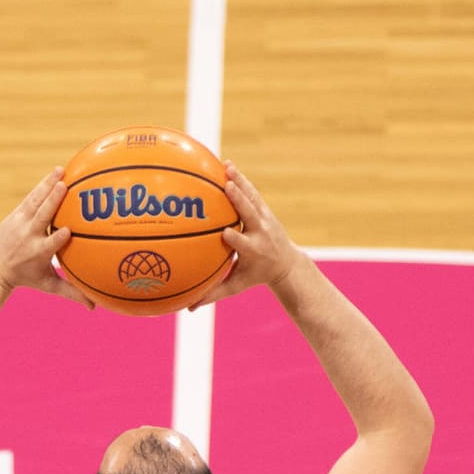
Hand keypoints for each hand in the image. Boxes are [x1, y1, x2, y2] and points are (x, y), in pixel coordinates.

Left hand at [0, 168, 92, 308]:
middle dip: (51, 202)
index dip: (58, 237)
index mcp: (38, 253)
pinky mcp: (15, 215)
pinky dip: (42, 186)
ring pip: (35, 202)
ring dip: (47, 186)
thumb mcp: (48, 285)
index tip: (68, 230)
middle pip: (41, 217)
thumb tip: (95, 307)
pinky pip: (31, 198)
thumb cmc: (27, 277)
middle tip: (64, 187)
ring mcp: (20, 224)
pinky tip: (55, 174)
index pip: (50, 244)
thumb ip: (71, 292)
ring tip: (61, 171)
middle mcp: (28, 236)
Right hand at [188, 162, 307, 309]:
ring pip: (251, 197)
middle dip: (239, 201)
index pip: (242, 242)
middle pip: (249, 214)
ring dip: (240, 182)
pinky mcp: (264, 209)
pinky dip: (241, 179)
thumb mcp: (237, 286)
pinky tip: (227, 165)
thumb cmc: (255, 276)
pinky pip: (252, 192)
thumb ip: (213, 294)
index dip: (234, 237)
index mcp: (253, 250)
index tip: (223, 232)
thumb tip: (187, 308)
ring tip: (227, 166)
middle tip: (227, 187)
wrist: (286, 263)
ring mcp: (264, 218)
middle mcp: (260, 232)